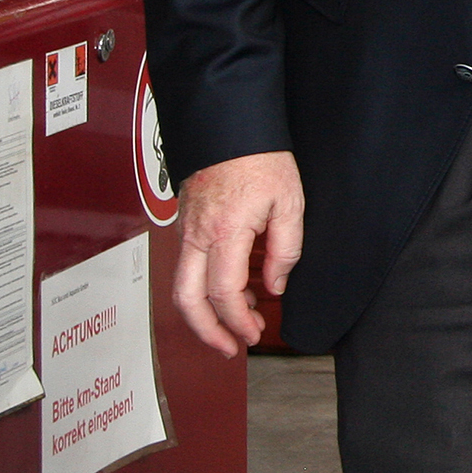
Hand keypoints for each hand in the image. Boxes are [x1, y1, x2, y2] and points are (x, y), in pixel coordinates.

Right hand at [174, 150, 304, 356]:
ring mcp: (186, 230)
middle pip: (186, 300)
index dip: (236, 321)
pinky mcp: (186, 223)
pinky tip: (236, 286)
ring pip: (182, 285)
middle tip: (229, 347)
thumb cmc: (261, 158)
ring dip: (206, 312)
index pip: (222, 293)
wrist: (231, 125)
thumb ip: (285, 249)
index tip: (252, 334)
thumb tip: (273, 286)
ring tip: (239, 319)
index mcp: (223, 232)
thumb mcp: (289, 202)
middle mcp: (195, 236)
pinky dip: (205, 286)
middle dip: (206, 332)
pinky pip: (188, 265)